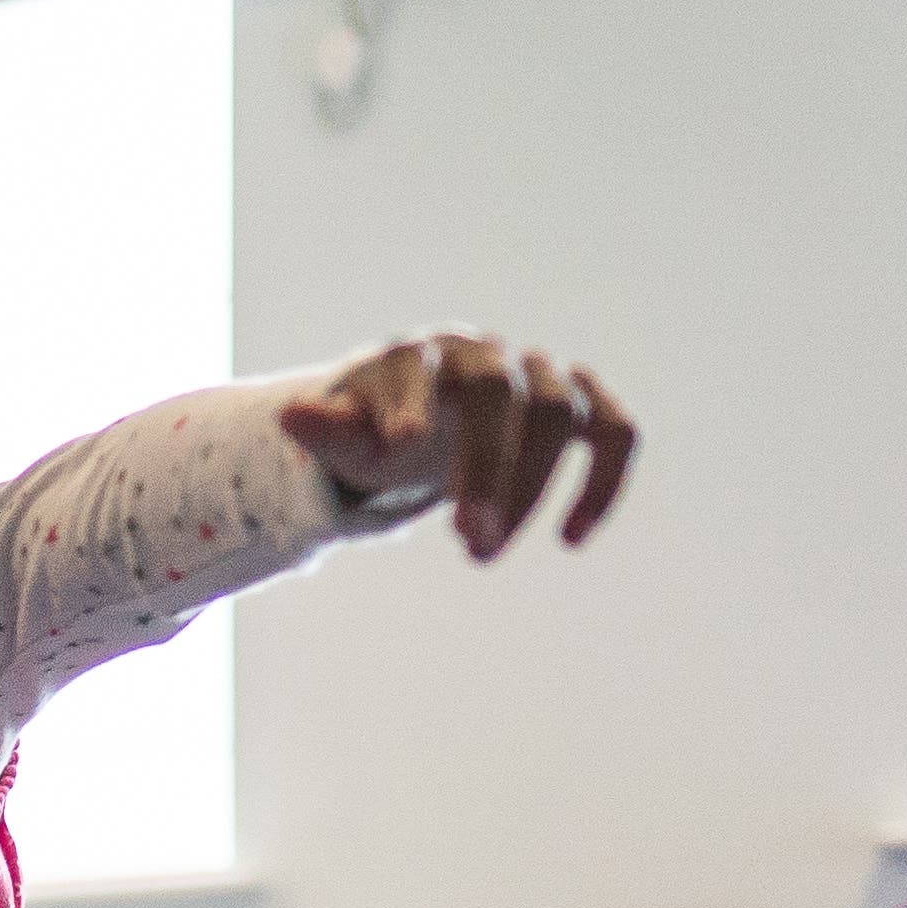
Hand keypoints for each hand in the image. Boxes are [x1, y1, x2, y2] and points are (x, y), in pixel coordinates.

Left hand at [284, 334, 637, 559]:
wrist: (430, 419)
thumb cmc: (382, 428)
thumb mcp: (351, 436)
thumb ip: (328, 431)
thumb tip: (289, 417)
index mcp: (422, 354)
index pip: (419, 365)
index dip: (413, 400)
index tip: (402, 445)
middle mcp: (488, 356)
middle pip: (503, 395)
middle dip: (486, 467)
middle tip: (465, 540)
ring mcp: (541, 375)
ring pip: (560, 412)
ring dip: (530, 487)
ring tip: (478, 553)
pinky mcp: (583, 406)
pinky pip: (616, 431)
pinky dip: (605, 480)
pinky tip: (571, 539)